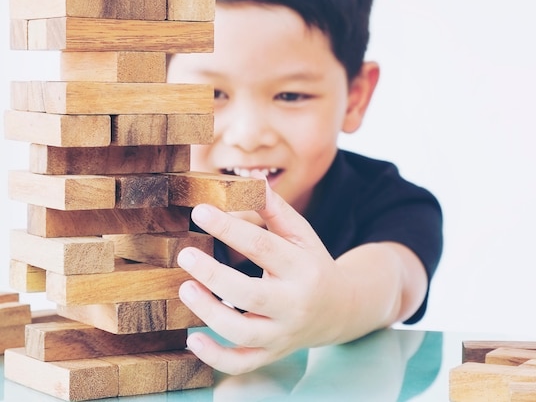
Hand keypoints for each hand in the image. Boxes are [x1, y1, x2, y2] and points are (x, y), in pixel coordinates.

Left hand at [176, 179, 352, 374]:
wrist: (339, 309)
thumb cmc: (312, 264)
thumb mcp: (302, 235)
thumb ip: (277, 211)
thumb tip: (252, 183)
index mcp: (302, 268)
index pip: (262, 246)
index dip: (229, 227)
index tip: (199, 212)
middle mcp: (294, 303)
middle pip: (250, 294)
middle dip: (214, 275)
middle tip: (185, 255)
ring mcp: (283, 332)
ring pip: (243, 332)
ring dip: (209, 313)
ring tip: (185, 289)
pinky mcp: (272, 352)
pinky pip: (242, 362)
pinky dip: (215, 357)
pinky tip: (192, 340)